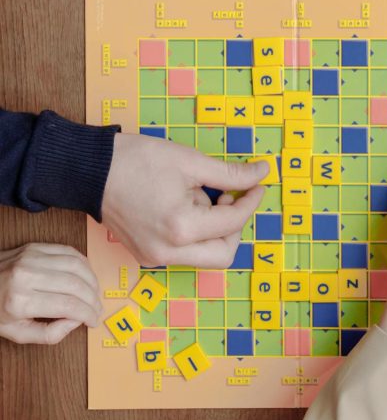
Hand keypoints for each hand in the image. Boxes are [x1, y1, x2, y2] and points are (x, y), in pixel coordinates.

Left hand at [0, 243, 100, 344]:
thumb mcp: (17, 333)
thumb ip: (49, 334)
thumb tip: (75, 321)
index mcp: (21, 302)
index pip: (68, 306)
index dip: (87, 314)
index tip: (93, 320)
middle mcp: (27, 276)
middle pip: (75, 285)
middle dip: (93, 299)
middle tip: (97, 309)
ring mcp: (32, 258)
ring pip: (76, 265)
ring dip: (92, 280)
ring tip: (94, 293)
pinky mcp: (35, 247)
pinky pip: (69, 251)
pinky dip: (83, 263)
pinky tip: (86, 275)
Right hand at [101, 133, 267, 267]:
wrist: (91, 170)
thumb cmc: (138, 161)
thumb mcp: (191, 162)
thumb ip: (231, 173)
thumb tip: (262, 173)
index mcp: (181, 228)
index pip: (233, 222)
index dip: (251, 200)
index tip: (258, 183)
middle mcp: (168, 252)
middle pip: (224, 254)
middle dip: (234, 225)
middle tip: (230, 197)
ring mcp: (155, 258)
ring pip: (204, 256)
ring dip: (213, 229)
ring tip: (198, 195)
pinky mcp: (147, 255)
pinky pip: (184, 252)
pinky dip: (194, 232)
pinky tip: (182, 204)